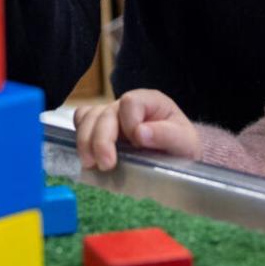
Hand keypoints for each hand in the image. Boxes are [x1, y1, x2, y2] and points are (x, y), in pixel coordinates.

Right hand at [74, 89, 200, 171]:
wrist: (175, 157)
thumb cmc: (180, 146)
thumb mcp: (184, 141)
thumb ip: (165, 135)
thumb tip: (140, 133)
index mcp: (150, 101)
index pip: (131, 102)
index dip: (130, 123)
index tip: (137, 145)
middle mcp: (127, 104)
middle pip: (105, 112)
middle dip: (102, 139)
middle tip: (106, 164)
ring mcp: (111, 115)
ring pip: (88, 118)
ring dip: (86, 142)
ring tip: (91, 164)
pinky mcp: (99, 127)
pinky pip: (81, 123)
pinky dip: (80, 137)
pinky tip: (87, 155)